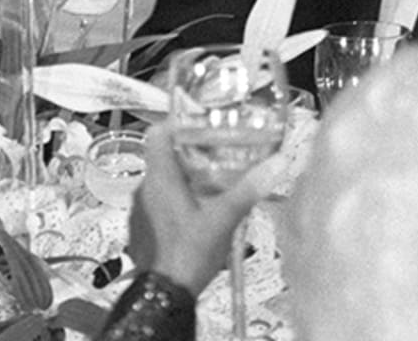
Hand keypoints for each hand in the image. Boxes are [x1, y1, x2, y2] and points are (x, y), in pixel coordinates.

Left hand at [126, 122, 278, 295]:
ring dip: (184, 179)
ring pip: (162, 181)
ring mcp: (141, 209)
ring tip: (213, 186)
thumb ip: (249, 188)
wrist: (165, 293)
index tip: (201, 126)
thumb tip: (277, 162)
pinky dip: (177, 201)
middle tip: (218, 157)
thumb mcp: (224, 219)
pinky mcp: (142, 227)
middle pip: (163, 156)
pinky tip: (199, 215)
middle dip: (190, 154)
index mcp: (160, 179)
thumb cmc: (189, 254)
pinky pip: (158, 203)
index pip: (157, 133)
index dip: (177, 123)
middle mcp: (145, 189)